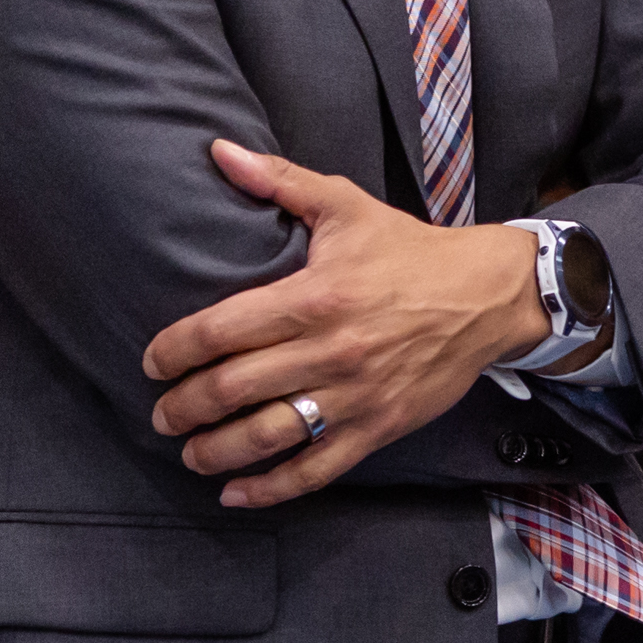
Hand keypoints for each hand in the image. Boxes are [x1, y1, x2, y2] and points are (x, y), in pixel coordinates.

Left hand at [141, 139, 548, 506]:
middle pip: (233, 388)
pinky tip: (237, 492)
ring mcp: (355, 395)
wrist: (489, 295)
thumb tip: (217, 150)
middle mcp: (331, 351)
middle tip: (163, 412)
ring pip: (268, 434)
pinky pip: (317, 466)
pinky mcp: (379, 425)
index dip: (174, 352)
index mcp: (315, 296)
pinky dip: (273, 487)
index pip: (220, 331)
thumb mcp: (347, 206)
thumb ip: (279, 181)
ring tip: (190, 451)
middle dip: (184, 406)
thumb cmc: (411, 251)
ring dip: (216, 450)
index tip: (154, 363)